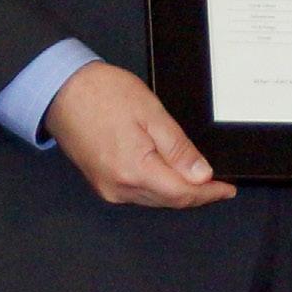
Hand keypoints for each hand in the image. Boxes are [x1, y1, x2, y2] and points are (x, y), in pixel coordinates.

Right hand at [44, 62, 236, 208]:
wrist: (63, 91)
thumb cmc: (105, 94)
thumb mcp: (152, 113)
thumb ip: (178, 148)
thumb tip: (201, 175)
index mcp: (134, 170)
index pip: (182, 194)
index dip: (208, 194)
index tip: (228, 189)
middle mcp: (119, 188)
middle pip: (169, 200)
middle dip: (196, 194)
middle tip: (219, 184)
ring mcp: (108, 188)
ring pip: (154, 199)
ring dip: (178, 192)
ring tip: (201, 180)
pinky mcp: (102, 182)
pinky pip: (138, 193)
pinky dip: (160, 187)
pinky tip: (171, 175)